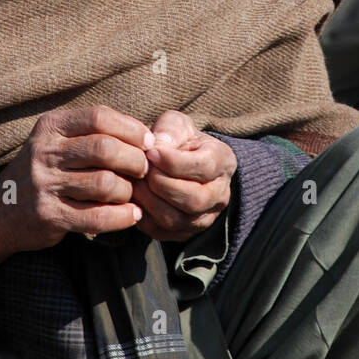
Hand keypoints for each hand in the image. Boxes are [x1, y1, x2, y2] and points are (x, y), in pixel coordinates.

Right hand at [0, 105, 151, 294]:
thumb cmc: (45, 171)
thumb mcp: (59, 142)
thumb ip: (95, 134)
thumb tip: (148, 137)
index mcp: (51, 127)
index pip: (99, 117)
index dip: (131, 129)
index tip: (148, 142)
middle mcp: (45, 152)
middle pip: (105, 149)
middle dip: (134, 159)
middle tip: (143, 170)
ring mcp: (45, 184)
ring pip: (105, 183)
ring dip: (128, 190)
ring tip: (131, 193)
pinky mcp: (49, 215)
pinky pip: (97, 216)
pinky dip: (122, 217)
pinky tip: (132, 215)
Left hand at [131, 110, 236, 241]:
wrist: (179, 163)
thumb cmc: (178, 141)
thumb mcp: (177, 125)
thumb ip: (169, 130)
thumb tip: (157, 145)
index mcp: (223, 162)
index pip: (205, 167)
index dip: (175, 162)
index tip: (151, 152)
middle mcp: (220, 193)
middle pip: (195, 199)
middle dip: (162, 185)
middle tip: (141, 171)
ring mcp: (205, 217)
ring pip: (179, 220)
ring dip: (151, 203)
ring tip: (135, 185)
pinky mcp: (186, 232)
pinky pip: (164, 234)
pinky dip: (145, 219)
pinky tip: (134, 201)